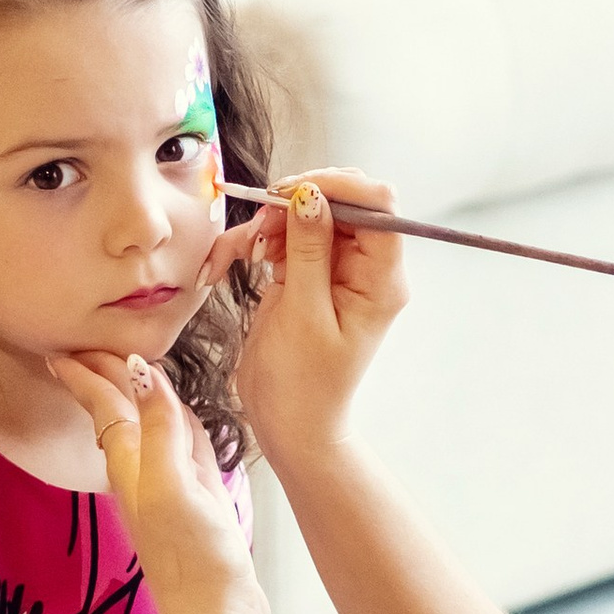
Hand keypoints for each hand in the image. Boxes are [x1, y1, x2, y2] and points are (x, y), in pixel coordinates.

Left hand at [46, 347, 260, 613]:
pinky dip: (177, 427)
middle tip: (89, 346)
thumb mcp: (173, 484)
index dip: (86, 375)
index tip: (61, 349)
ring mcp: (172, 489)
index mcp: (132, 465)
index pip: (104, 406)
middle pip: (121, 414)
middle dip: (105, 379)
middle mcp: (145, 474)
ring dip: (138, 400)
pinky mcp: (197, 504)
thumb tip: (138, 366)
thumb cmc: (193, 558)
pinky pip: (181, 451)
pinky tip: (181, 421)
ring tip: (129, 372)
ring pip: (150, 431)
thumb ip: (158, 426)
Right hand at [231, 171, 409, 472]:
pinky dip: (255, 242)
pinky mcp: (305, 274)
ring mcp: (334, 269)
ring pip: (305, 214)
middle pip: (340, 201)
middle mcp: (364, 268)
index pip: (377, 205)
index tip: (292, 192)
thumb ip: (307, 250)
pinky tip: (232, 261)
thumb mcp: (303, 315)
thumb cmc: (303, 386)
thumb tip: (310, 195)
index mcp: (381, 279)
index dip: (337, 187)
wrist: (288, 425)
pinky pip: (282, 237)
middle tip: (261, 225)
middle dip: (296, 203)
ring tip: (243, 252)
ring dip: (267, 223)